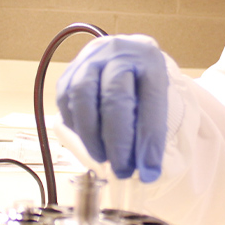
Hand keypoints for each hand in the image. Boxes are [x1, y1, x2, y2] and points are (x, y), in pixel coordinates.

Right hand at [56, 36, 168, 181]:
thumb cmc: (144, 85)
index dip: (149, 140)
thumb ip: (153, 130)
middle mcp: (118, 53)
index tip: (149, 171)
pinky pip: (66, 100)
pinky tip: (88, 140)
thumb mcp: (159, 100)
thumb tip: (146, 171)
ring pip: (83, 95)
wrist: (124, 58)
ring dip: (91, 134)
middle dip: (118, 141)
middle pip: (115, 96)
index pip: (151, 101)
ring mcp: (90, 59)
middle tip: (122, 169)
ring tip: (102, 158)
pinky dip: (76, 126)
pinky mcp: (69, 72)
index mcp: (150, 60)